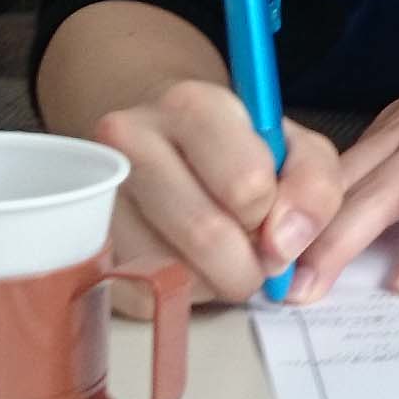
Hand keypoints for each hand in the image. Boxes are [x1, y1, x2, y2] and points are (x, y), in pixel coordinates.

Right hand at [87, 80, 342, 308]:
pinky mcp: (83, 238)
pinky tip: (187, 261)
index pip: (248, 185)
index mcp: (192, 105)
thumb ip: (315, 187)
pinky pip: (145, 293)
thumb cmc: (236, 149)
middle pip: (207, 235)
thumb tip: (284, 246)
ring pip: (174, 271)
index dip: (276, 217)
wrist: (161, 140)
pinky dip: (182, 292)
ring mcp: (97, 190)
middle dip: (250, 263)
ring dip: (217, 280)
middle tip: (258, 255)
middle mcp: (130, 138)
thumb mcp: (295, 149)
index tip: (275, 215)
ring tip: (224, 254)